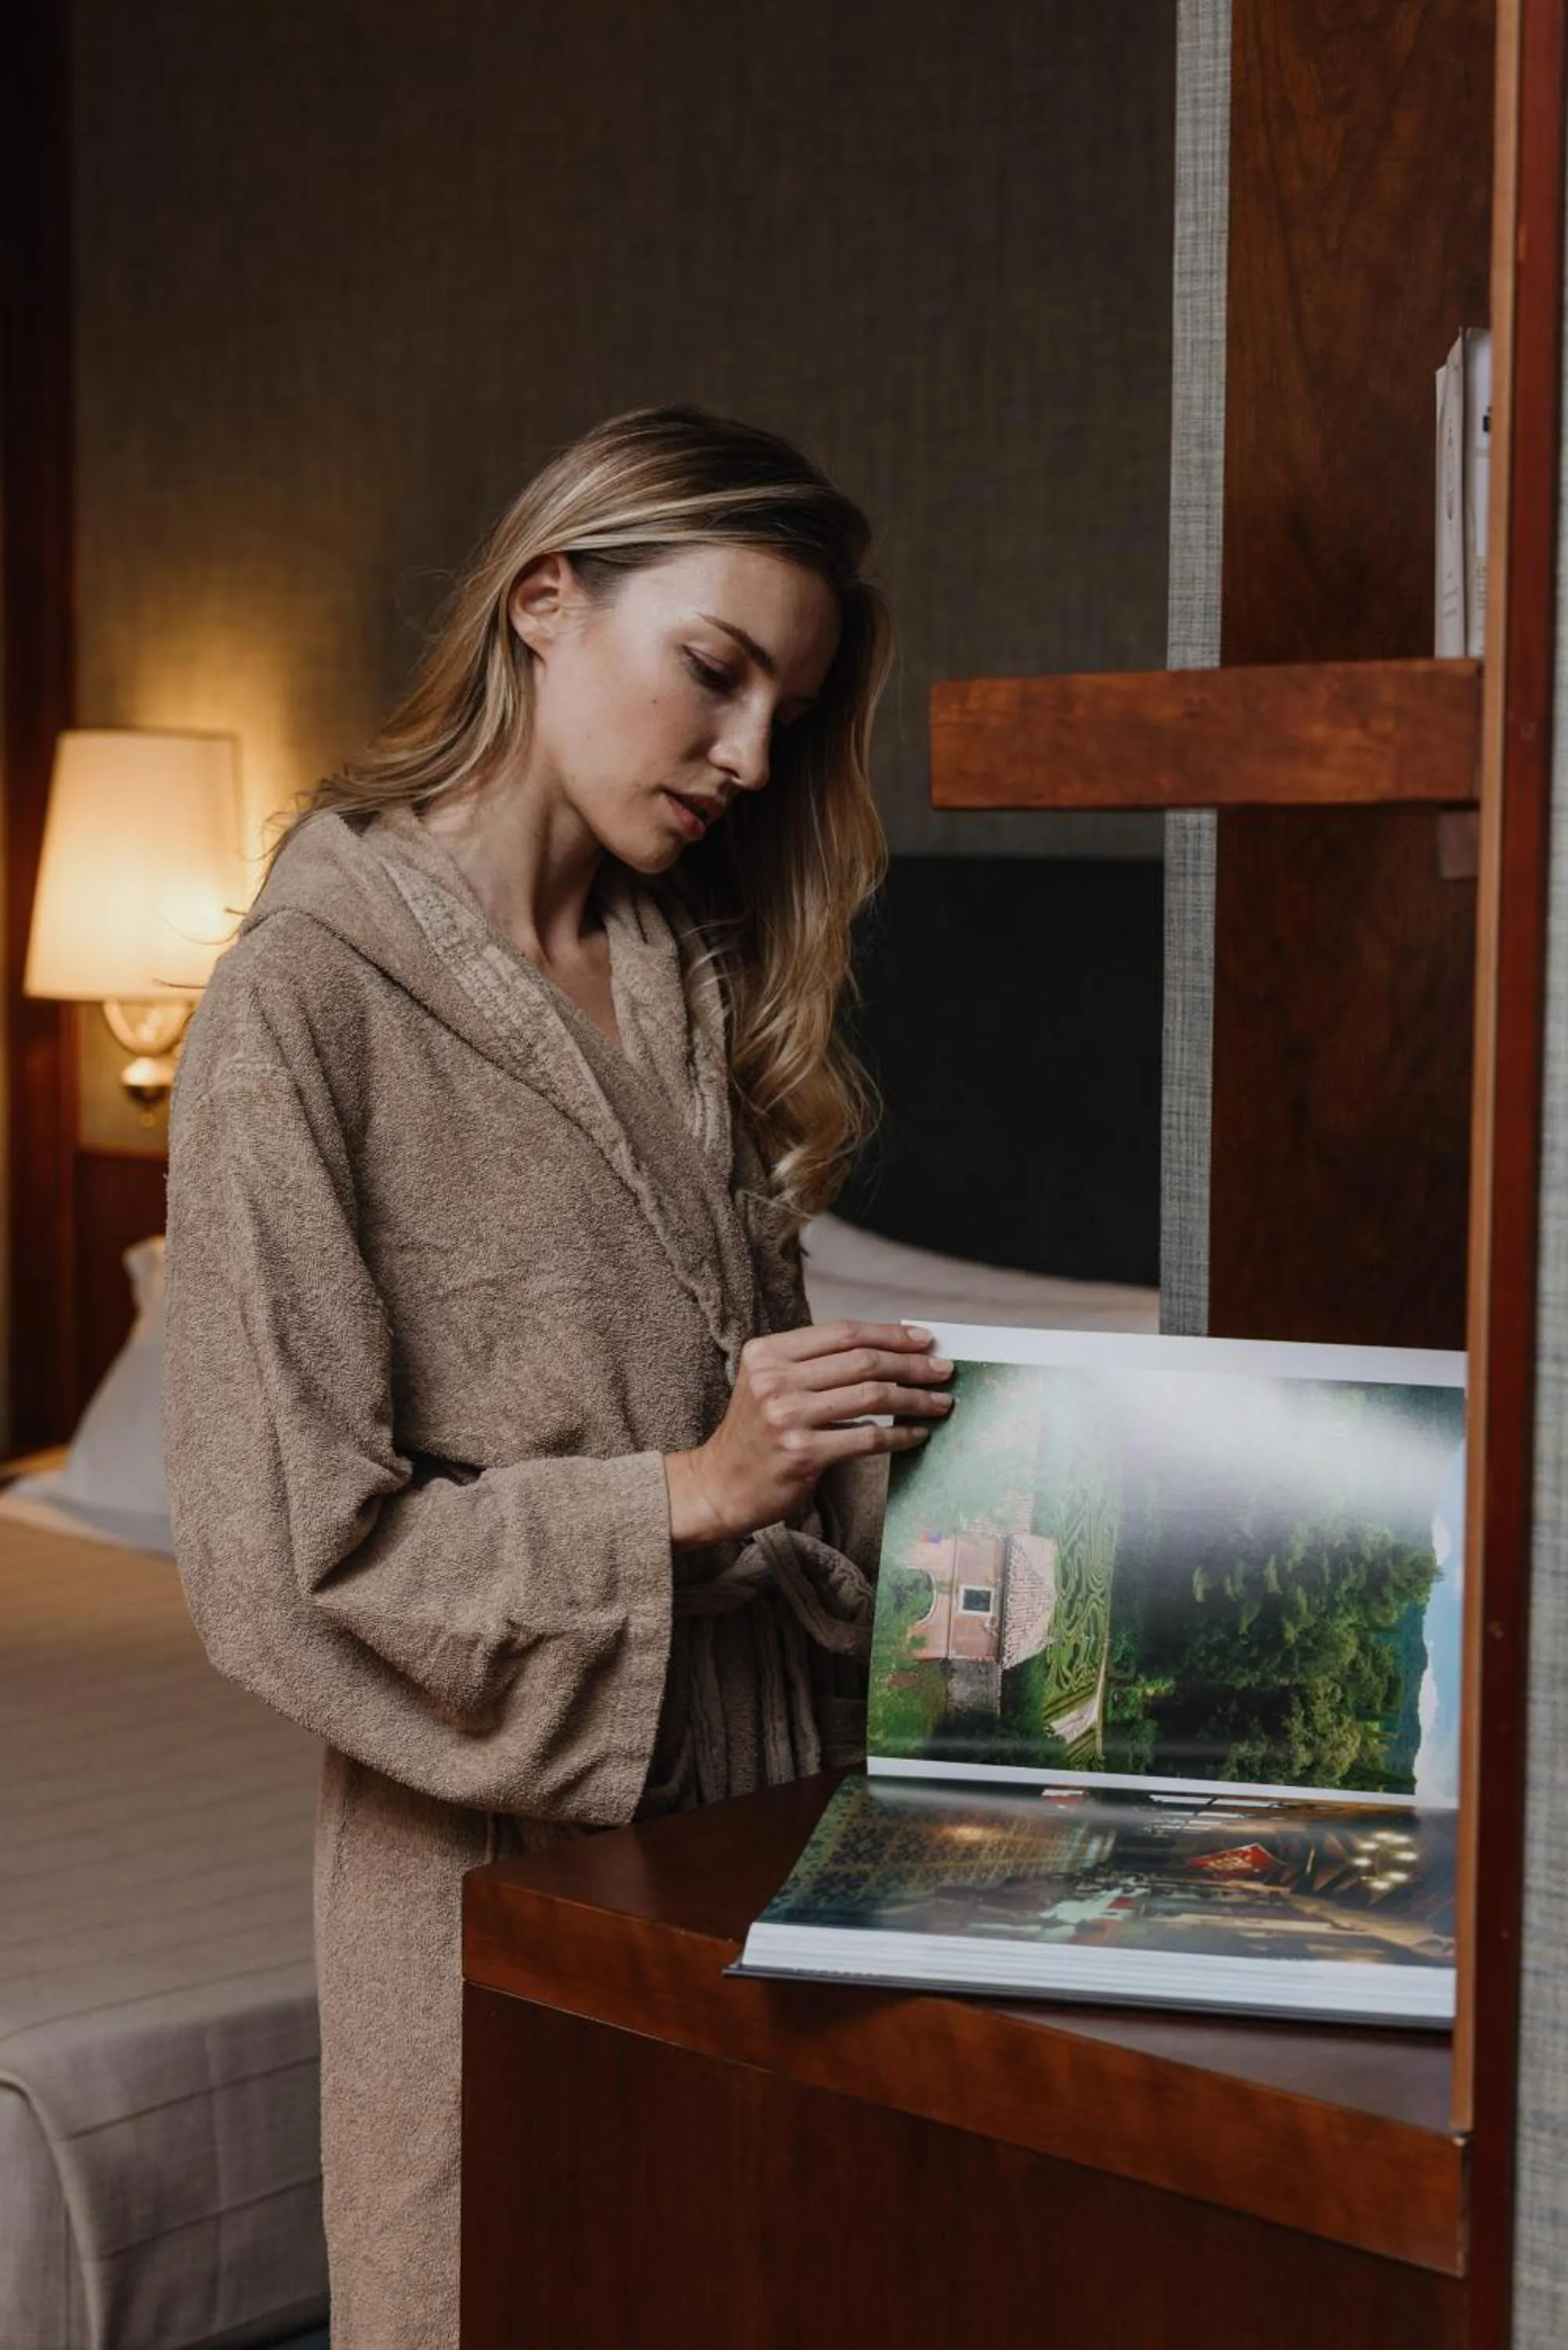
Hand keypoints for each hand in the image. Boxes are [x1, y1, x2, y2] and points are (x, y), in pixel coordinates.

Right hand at [664, 1320, 953, 1550]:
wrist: (717, 1487)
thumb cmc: (753, 1435)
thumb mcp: (770, 1384)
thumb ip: (815, 1365)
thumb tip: (886, 1353)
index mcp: (768, 1352)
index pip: (843, 1332)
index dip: (890, 1334)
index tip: (924, 1339)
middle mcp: (774, 1379)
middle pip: (862, 1360)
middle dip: (912, 1364)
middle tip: (943, 1370)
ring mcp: (787, 1416)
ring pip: (871, 1396)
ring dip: (914, 1398)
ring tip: (940, 1402)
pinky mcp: (802, 1453)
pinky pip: (868, 1439)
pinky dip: (899, 1435)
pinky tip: (916, 1434)